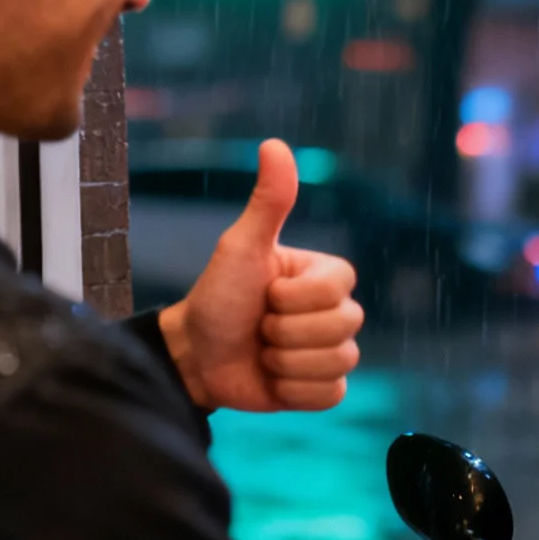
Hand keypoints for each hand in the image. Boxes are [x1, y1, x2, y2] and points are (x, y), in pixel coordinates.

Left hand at [157, 139, 364, 412]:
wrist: (195, 355)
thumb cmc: (217, 296)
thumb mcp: (240, 248)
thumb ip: (268, 202)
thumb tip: (275, 144)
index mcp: (326, 275)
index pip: (337, 289)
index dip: (294, 298)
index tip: (265, 293)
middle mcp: (336, 312)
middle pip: (343, 328)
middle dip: (286, 332)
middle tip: (259, 326)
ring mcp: (332, 352)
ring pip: (337, 363)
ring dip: (286, 363)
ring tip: (263, 352)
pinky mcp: (323, 389)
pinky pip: (330, 395)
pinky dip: (294, 392)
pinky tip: (272, 378)